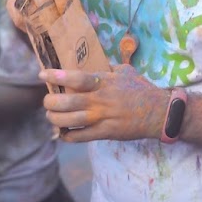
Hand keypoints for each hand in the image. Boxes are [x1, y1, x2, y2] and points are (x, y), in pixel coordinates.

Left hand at [40, 66, 167, 142]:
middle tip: (47, 101)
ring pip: (70, 121)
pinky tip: (63, 132)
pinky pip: (81, 136)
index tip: (42, 74)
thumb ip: (107, 69)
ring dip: (55, 119)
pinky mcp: (105, 133)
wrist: (158, 112)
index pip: (77, 79)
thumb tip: (93, 64)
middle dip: (51, 102)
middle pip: (67, 102)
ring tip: (51, 116)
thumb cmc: (141, 89)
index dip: (57, 77)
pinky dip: (68, 135)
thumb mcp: (125, 71)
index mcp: (104, 82)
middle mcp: (100, 100)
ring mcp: (102, 118)